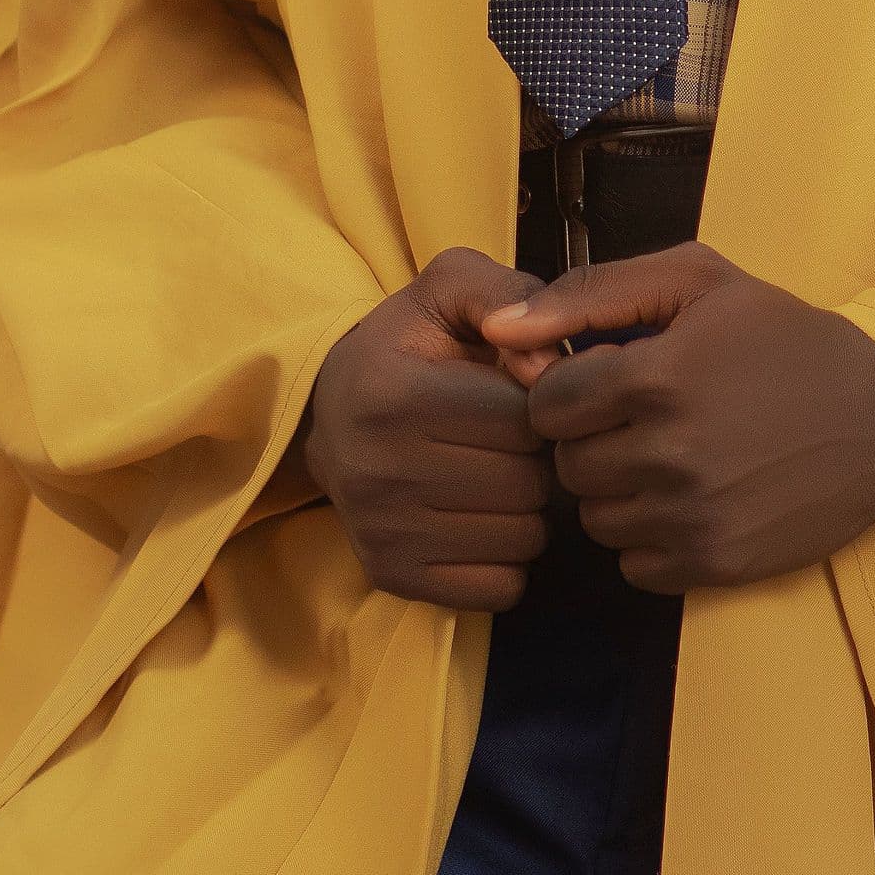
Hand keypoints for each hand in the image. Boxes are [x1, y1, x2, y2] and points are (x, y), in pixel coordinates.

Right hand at [302, 249, 552, 611]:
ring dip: (528, 507)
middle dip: (536, 455)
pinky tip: (484, 517)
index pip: (524, 417)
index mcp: (394, 394)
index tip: (518, 393)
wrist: (329, 409)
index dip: (540, 402)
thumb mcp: (450, 288)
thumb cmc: (409, 345)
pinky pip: (501, 587)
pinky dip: (508, 556)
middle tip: (510, 439)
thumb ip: (508, 294)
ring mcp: (381, 532)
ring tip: (497, 473)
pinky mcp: (391, 576)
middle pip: (527, 482)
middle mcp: (377, 470)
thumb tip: (546, 367)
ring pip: (523, 538)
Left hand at [483, 244, 874, 594]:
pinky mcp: (715, 563)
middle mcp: (668, 453)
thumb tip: (497, 328)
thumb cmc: (783, 334)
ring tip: (666, 455)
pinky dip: (647, 534)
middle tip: (639, 416)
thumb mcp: (697, 280)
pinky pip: (632, 563)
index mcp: (658, 376)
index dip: (567, 387)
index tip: (604, 381)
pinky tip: (687, 497)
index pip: (547, 402)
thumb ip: (590, 293)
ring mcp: (692, 516)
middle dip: (590, 437)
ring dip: (616, 487)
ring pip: (593, 516)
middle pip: (566, 462)